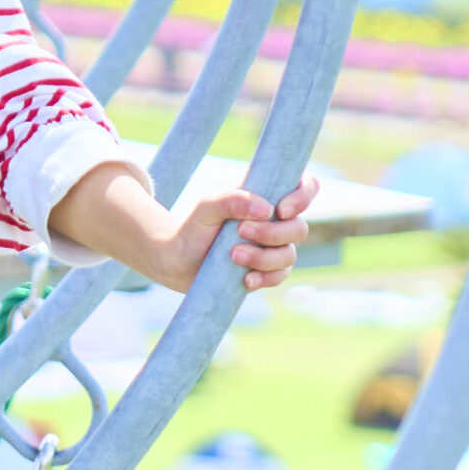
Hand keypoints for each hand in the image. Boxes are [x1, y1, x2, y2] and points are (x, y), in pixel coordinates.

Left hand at [47, 161, 321, 294]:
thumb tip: (259, 205)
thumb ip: (227, 201)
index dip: (304, 193)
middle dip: (275, 234)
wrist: (164, 256)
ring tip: (232, 258)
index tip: (285, 200)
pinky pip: (278, 280)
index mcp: (264, 200)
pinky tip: (241, 280)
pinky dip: (263, 280)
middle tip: (240, 238)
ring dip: (266, 259)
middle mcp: (271, 224)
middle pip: (299, 227)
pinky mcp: (258, 276)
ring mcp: (268, 251)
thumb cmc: (182, 226)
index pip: (304, 189)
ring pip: (291, 256)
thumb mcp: (202, 208)